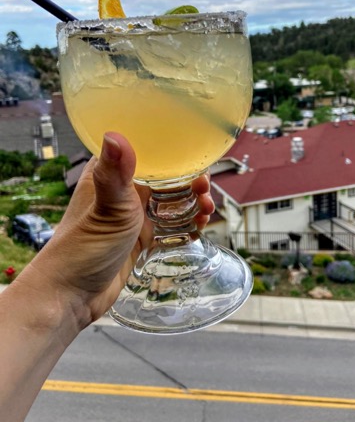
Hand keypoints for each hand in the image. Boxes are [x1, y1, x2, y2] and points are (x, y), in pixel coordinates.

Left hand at [32, 132, 214, 325]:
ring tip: (206, 210)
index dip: (173, 152)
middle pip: (165, 177)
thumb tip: (114, 134)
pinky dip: (185, 225)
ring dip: (192, 203)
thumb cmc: (83, 248)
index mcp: (110, 175)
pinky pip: (169, 226)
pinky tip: (198, 228)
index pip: (147, 152)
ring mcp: (132, 216)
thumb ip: (116, 173)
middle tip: (205, 189)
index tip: (196, 158)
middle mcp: (123, 192)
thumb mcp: (108, 208)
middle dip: (190, 181)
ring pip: (170, 202)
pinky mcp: (140, 239)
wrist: (72, 296)